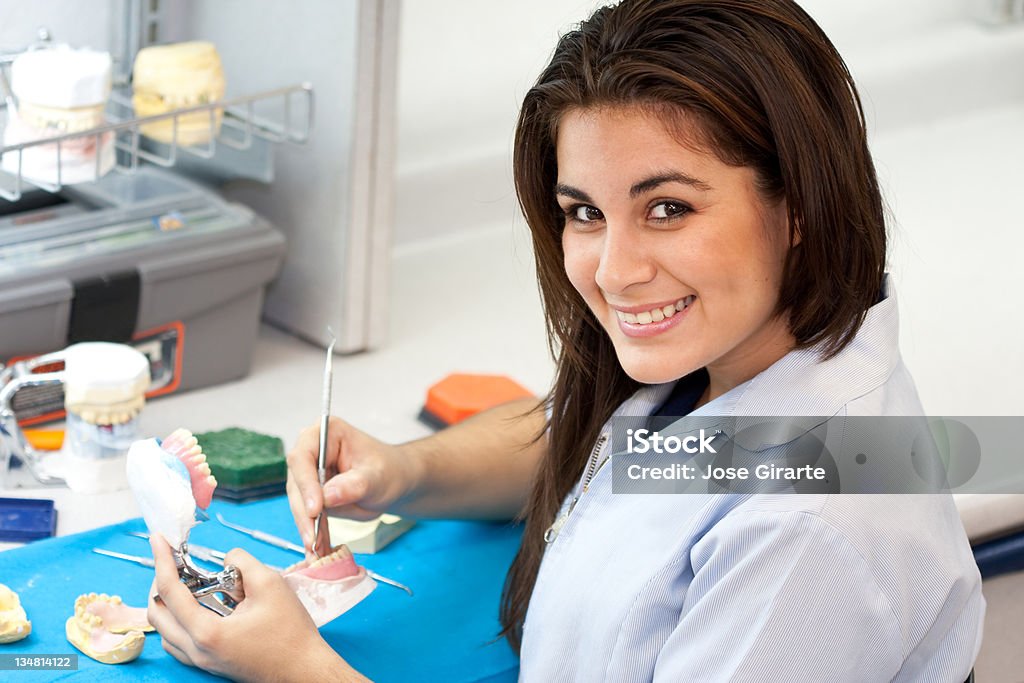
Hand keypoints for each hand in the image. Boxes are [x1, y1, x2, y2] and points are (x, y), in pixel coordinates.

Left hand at [147, 535, 365, 681]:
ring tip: (188, 580)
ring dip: (168, 601)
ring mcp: (201, 661)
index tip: (157, 539)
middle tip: (175, 560)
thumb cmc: (290, 631)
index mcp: (207, 632)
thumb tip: (226, 559)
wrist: (303, 669)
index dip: (161, 560)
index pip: (170, 591)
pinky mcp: (209, 664)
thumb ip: (242, 562)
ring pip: (164, 630)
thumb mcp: (270, 584)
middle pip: (157, 613)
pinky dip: (178, 619)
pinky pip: (177, 641)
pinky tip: (198, 603)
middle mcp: (197, 651)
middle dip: (160, 580)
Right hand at [286, 417, 415, 556]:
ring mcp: (309, 474)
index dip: (306, 484)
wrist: (395, 483)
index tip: (315, 509)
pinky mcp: (311, 494)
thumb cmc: (390, 470)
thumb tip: (328, 496)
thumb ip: (354, 485)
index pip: (303, 457)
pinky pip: (307, 515)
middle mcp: (312, 450)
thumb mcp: (378, 477)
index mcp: (326, 432)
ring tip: (317, 549)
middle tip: (313, 538)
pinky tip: (318, 550)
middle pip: (296, 482)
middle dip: (304, 513)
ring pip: (298, 503)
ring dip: (307, 527)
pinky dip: (313, 533)